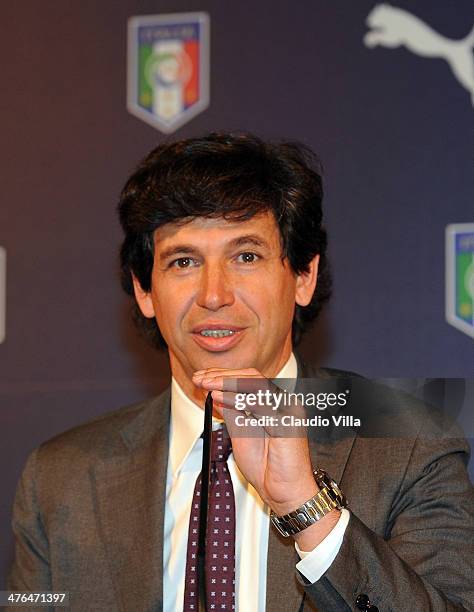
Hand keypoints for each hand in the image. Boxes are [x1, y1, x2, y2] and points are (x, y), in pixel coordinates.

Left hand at [192, 367, 317, 515]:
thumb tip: (216, 393)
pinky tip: (219, 398)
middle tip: (200, 378)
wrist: (285, 493)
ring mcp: (287, 411)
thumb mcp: (241, 433)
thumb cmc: (267, 467)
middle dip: (223, 375)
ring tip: (206, 384)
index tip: (201, 378)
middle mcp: (283, 402)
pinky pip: (260, 404)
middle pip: (253, 376)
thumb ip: (232, 412)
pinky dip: (237, 399)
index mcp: (273, 403)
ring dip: (227, 382)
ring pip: (257, 384)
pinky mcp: (288, 424)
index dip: (223, 375)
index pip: (248, 378)